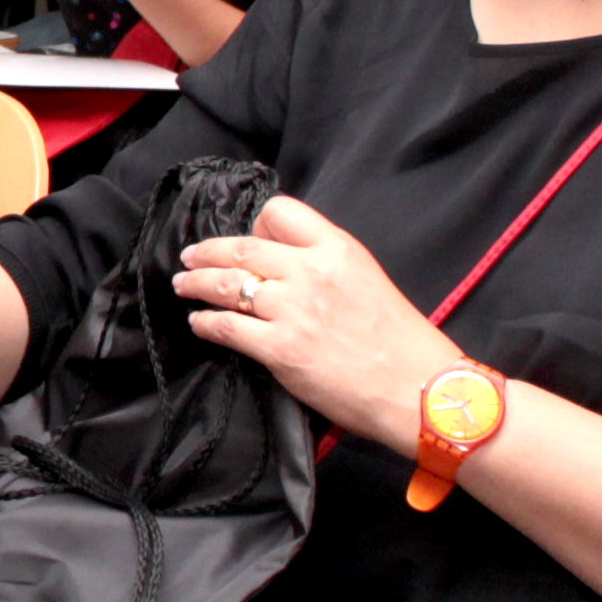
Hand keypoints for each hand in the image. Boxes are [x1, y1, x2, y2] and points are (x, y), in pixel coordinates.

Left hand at [174, 194, 443, 448]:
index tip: (245, 237)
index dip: (256, 223)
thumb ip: (327, 265)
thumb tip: (284, 264)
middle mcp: (311, 271)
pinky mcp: (280, 348)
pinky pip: (227, 327)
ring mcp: (293, 310)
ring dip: (197, 282)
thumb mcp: (367, 279)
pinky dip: (206, 323)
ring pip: (227, 284)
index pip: (281, 211)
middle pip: (243, 247)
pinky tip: (199, 323)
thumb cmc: (400, 341)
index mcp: (337, 249)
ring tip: (184, 284)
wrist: (417, 389)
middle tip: (190, 256)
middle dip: (208, 251)